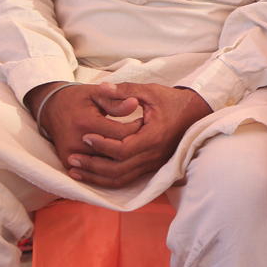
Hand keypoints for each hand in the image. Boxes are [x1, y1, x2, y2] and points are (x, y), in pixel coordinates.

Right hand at [25, 82, 144, 172]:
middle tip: (142, 134)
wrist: (50, 109)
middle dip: (132, 143)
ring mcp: (71, 155)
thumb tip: (134, 104)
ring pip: (106, 164)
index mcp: (87, 122)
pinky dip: (109, 164)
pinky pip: (95, 170)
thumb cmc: (78, 99)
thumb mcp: (97, 94)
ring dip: (122, 156)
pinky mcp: (68, 163)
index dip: (136, 128)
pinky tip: (120, 155)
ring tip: (133, 142)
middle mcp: (77, 142)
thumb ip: (116, 101)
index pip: (120, 134)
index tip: (144, 120)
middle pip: (114, 152)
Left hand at [61, 83, 212, 187]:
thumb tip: (103, 87)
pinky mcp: (152, 167)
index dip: (101, 145)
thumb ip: (125, 90)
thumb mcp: (150, 91)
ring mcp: (154, 163)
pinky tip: (93, 175)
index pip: (122, 149)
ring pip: (121, 179)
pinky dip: (108, 180)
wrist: (195, 112)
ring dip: (97, 177)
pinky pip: (127, 179)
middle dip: (93, 165)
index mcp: (154, 135)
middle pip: (118, 169)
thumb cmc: (172, 100)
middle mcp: (154, 154)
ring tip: (76, 170)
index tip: (85, 136)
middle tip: (72, 158)